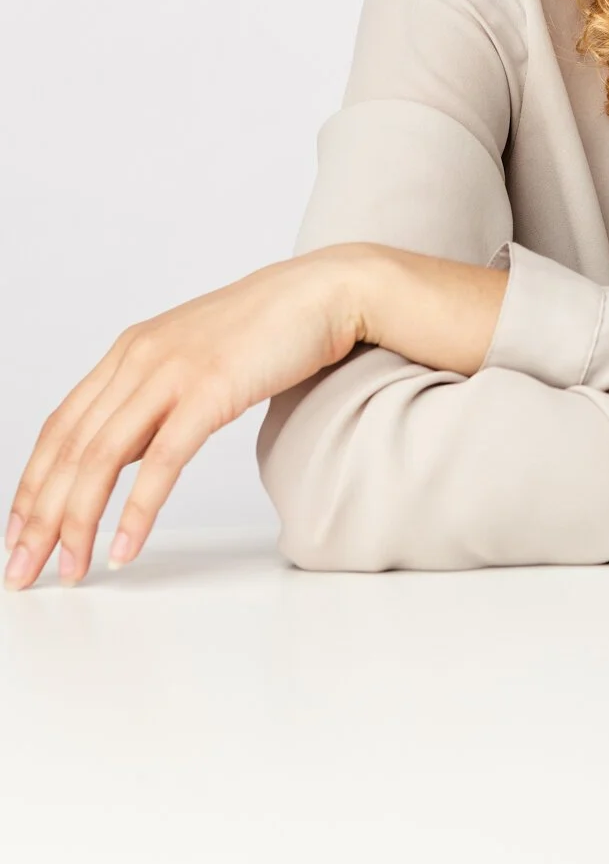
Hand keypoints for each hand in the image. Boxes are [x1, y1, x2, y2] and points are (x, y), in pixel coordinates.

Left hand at [3, 247, 369, 590]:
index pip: (60, 428)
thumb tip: (125, 454)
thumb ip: (152, 399)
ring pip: (102, 457)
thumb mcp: (193, 359)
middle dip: (40, 517)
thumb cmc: (269, 329)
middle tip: (23, 570)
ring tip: (70, 569)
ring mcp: (172, 372)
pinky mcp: (210, 390)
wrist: (323, 293)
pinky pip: (161, 461)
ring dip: (78, 521)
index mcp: (129, 351)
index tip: (19, 532)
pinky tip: (125, 546)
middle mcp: (138, 358)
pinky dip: (137, 510)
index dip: (32, 484)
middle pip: (69, 449)